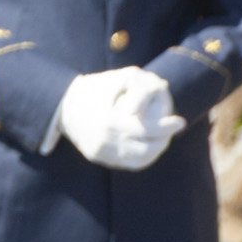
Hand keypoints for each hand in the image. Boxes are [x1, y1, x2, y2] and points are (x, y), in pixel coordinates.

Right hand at [55, 69, 183, 170]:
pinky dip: (141, 159)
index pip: (148, 131)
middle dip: (164, 139)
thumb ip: (143, 85)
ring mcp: (99, 151)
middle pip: (146, 148)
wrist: (61, 103)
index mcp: (111, 123)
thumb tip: (164, 90)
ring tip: (162, 139)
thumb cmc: (95, 87)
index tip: (180, 121)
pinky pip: (124, 163)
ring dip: (155, 150)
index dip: (167, 128)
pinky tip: (148, 148)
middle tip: (173, 130)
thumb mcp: (121, 77)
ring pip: (137, 160)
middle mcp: (105, 141)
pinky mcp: (95, 156)